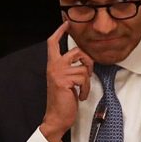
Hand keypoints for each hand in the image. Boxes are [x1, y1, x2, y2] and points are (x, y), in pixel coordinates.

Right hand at [40, 21, 90, 141]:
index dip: (60, 31)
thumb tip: (83, 62)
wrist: (56, 117)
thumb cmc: (61, 101)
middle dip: (88, 61)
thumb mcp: (64, 80)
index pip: (53, 43)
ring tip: (81, 90)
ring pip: (83, 68)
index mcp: (52, 65)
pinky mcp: (64, 81)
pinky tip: (80, 95)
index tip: (66, 23)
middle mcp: (54, 66)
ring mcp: (58, 73)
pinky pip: (84, 78)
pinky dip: (86, 89)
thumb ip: (68, 69)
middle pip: (76, 51)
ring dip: (87, 81)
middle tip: (88, 72)